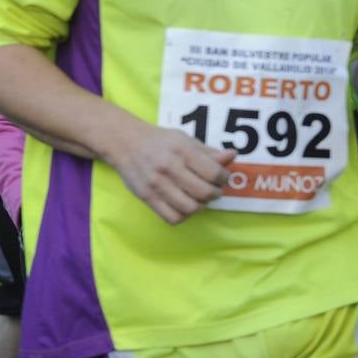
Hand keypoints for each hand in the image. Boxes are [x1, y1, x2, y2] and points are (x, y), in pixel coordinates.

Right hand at [104, 122, 234, 224]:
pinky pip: (172, 217)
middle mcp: (169, 167)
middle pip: (204, 193)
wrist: (124, 142)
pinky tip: (183, 205)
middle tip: (212, 189)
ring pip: (190, 208)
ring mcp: (156, 183)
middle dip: (215, 194)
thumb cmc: (159, 141)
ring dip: (200, 206)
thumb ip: (208, 151)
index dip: (224, 179)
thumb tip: (232, 156)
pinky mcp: (146, 196)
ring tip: (198, 198)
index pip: (214, 173)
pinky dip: (183, 215)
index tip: (221, 178)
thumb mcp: (185, 140)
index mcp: (182, 150)